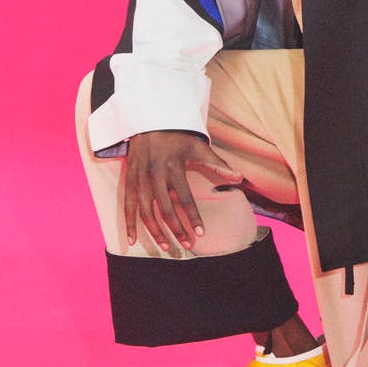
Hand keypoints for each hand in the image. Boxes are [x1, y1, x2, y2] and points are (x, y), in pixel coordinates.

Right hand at [124, 130, 241, 251]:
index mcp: (173, 167)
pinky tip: (132, 240)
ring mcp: (140, 177)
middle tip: (188, 245)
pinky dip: (129, 223)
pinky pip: (127, 204)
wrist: (151, 118)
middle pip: (165, 208)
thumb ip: (218, 164)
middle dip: (177, 229)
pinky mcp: (129, 178)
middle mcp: (155, 174)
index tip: (201, 233)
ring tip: (166, 247)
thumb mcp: (199, 146)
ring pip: (145, 210)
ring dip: (155, 231)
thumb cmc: (178, 135)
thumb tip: (240, 178)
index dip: (193, 217)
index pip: (185, 198)